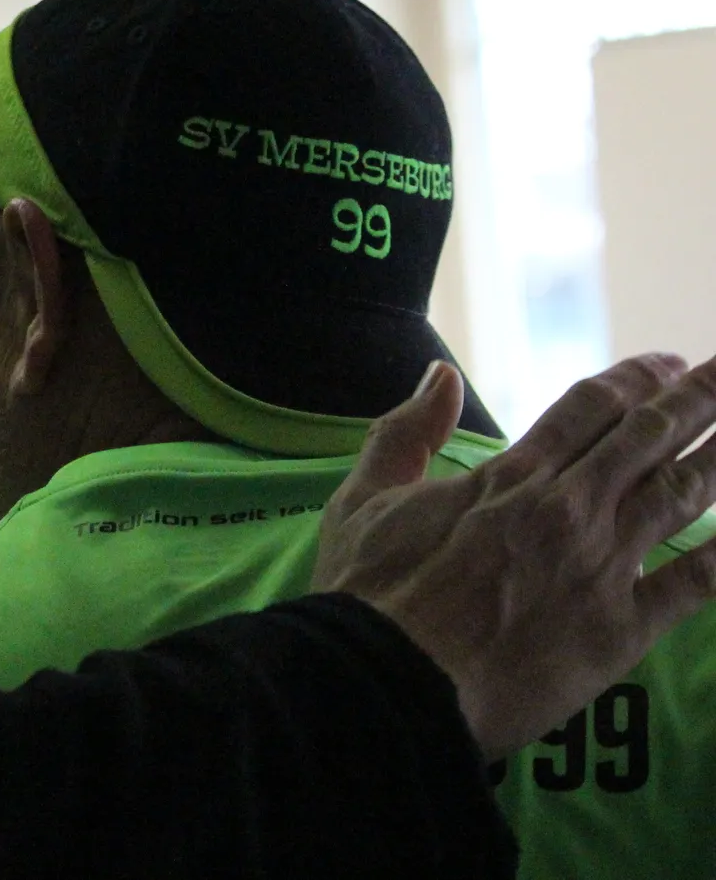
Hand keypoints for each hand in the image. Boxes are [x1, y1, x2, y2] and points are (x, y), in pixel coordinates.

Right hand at [313, 354, 715, 759]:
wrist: (390, 682)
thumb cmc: (367, 595)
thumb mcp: (363, 498)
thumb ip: (405, 432)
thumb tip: (441, 376)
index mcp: (510, 475)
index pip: (592, 406)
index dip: (636, 379)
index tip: (668, 364)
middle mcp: (566, 508)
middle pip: (649, 436)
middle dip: (698, 399)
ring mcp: (600, 566)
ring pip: (680, 494)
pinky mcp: (621, 629)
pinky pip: (695, 582)